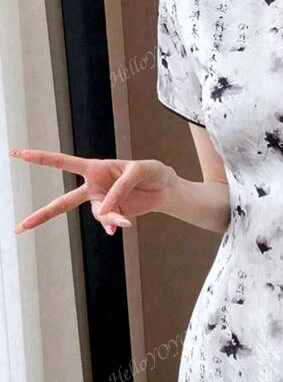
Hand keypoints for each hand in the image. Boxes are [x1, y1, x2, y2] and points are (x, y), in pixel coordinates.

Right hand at [10, 150, 176, 234]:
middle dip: (41, 215)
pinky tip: (125, 225)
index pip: (62, 162)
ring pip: (97, 215)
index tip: (18, 154)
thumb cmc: (151, 171)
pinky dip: (117, 224)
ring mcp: (102, 202)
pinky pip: (110, 222)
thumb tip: (105, 209)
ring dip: (110, 218)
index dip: (40, 158)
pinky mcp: (113, 214)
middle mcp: (93, 186)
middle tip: (20, 227)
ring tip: (125, 221)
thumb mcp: (139, 171)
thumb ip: (120, 187)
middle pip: (62, 203)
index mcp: (94, 167)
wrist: (164, 188)